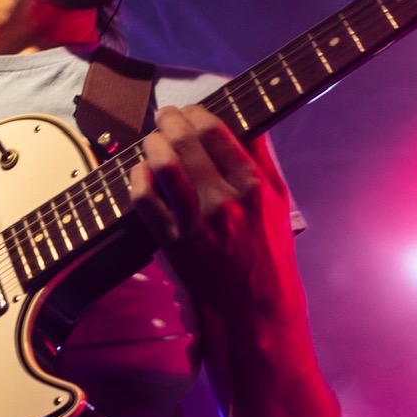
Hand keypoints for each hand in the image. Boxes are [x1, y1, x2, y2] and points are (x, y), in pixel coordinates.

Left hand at [126, 106, 278, 299]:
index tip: (192, 111)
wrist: (254, 305)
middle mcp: (222, 200)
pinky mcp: (172, 241)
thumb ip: (263, 159)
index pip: (216, 132)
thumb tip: (250, 122)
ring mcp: (194, 222)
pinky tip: (142, 171)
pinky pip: (144, 200)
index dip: (197, 113)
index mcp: (251, 186)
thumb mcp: (278, 200)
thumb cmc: (269, 250)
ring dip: (152, 143)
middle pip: (184, 142)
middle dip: (169, 120)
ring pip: (162, 165)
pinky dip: (138, 178)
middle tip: (165, 116)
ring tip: (153, 139)